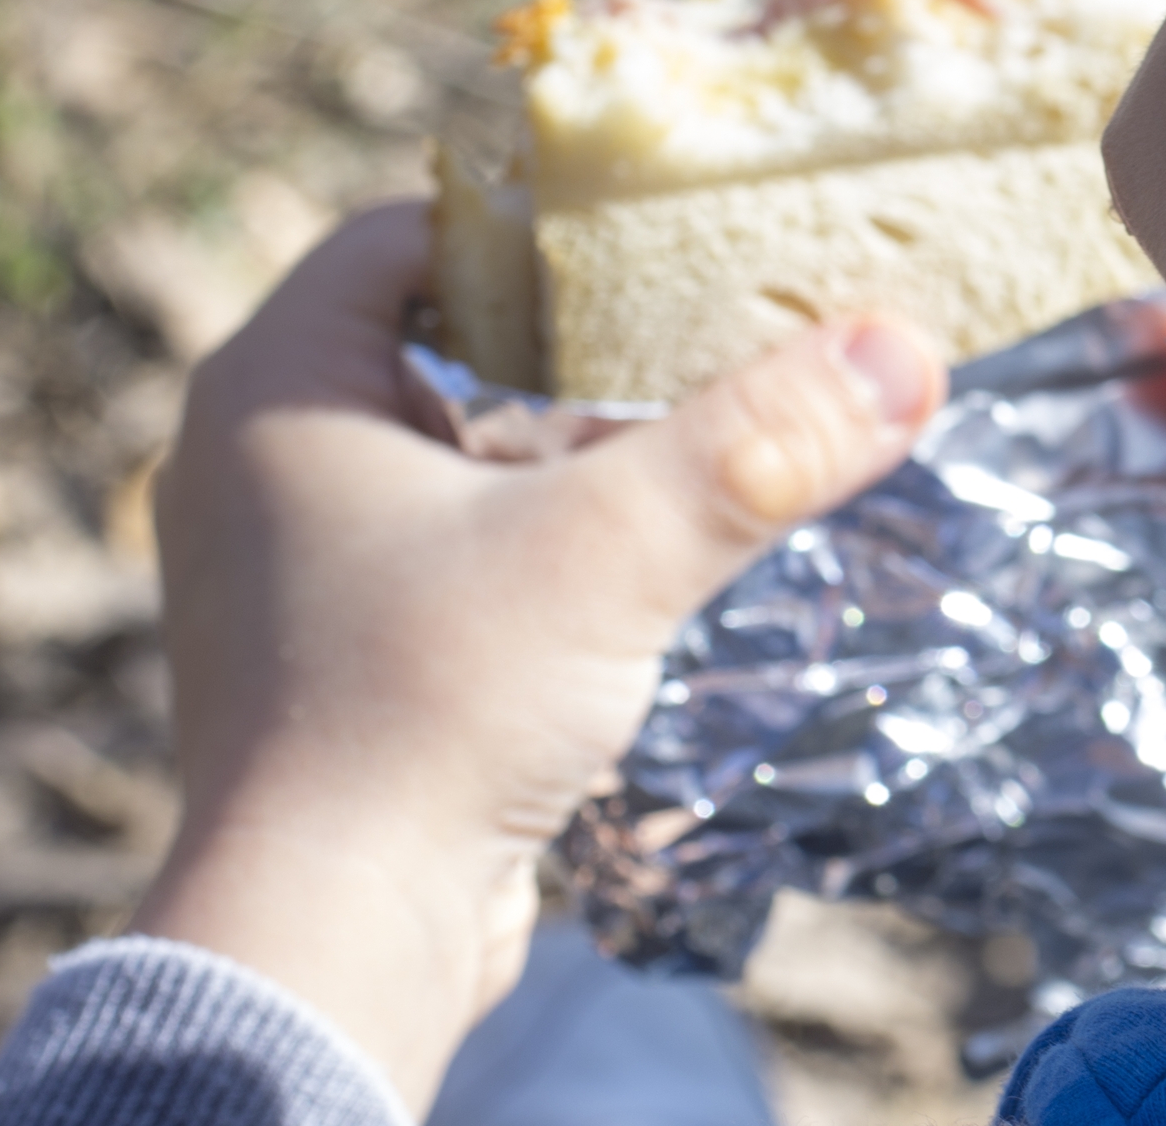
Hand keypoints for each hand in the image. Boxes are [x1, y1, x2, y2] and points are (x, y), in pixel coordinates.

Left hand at [127, 204, 940, 1110]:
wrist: (330, 941)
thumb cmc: (427, 713)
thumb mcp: (616, 548)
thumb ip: (764, 441)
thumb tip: (907, 347)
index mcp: (275, 387)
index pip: (406, 235)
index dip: (533, 226)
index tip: (654, 236)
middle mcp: (259, 460)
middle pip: (442, 340)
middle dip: (579, 339)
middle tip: (707, 325)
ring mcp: (289, 566)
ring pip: (455, 452)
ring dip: (570, 444)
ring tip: (702, 432)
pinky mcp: (335, 654)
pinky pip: (452, 547)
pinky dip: (541, 534)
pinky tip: (640, 553)